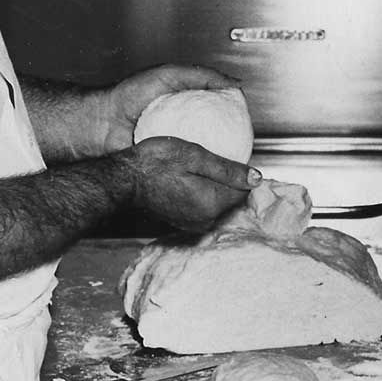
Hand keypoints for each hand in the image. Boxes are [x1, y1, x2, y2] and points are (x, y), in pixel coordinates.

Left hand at [96, 64, 241, 152]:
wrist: (101, 123)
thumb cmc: (129, 94)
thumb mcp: (169, 75)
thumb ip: (202, 75)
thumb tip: (234, 84)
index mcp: (183, 101)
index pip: (215, 105)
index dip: (232, 111)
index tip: (247, 118)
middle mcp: (180, 121)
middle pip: (213, 130)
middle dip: (230, 139)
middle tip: (246, 146)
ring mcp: (173, 141)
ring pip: (202, 149)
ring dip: (216, 154)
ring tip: (235, 161)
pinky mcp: (165, 158)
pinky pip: (185, 162)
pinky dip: (198, 165)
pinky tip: (211, 167)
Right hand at [123, 135, 259, 232]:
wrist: (125, 179)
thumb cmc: (157, 162)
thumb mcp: (195, 156)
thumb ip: (228, 169)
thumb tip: (256, 178)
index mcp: (213, 204)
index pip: (245, 191)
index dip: (240, 172)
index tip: (224, 159)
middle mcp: (206, 220)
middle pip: (232, 199)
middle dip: (227, 182)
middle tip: (207, 163)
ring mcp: (193, 224)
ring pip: (218, 204)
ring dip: (214, 188)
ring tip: (195, 170)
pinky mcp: (183, 223)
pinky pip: (204, 208)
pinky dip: (201, 196)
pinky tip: (188, 182)